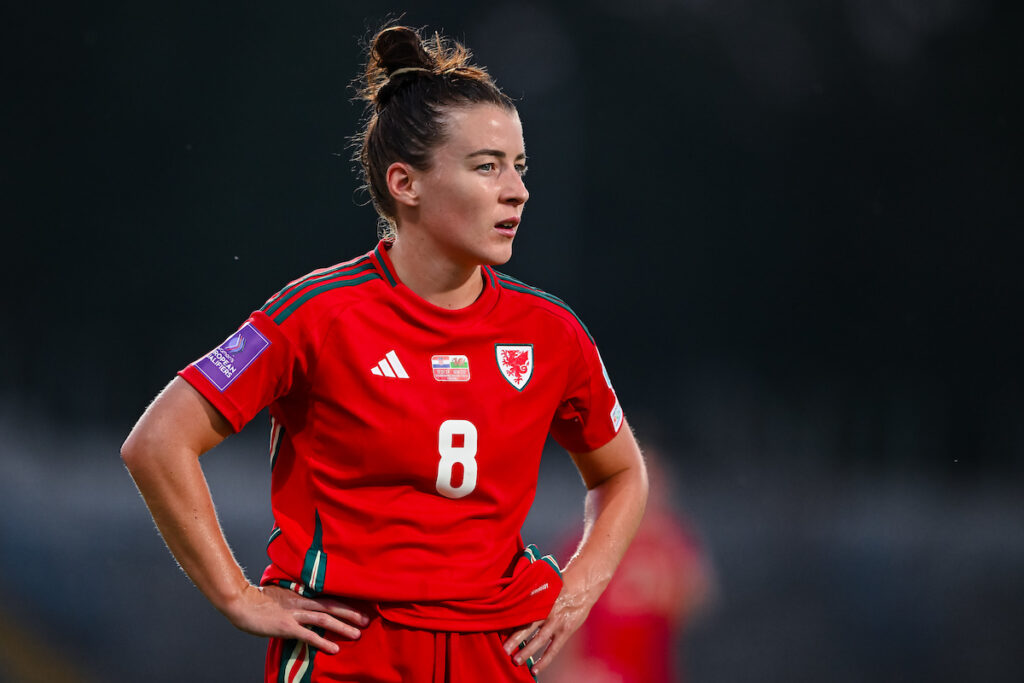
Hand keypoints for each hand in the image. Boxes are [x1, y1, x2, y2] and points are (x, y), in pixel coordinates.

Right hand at [222, 583, 370, 653]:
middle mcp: (301, 602)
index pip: (328, 597)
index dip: (345, 602)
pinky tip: (333, 649)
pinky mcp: (286, 627)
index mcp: (302, 594)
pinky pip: (308, 635)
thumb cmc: (260, 599)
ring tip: (357, 634)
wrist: (242, 603)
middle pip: (331, 605)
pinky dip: (322, 641)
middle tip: (366, 620)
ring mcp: (294, 614)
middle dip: (350, 613)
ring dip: (342, 627)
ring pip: (324, 619)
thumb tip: (309, 602)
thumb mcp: (283, 594)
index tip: (360, 606)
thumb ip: (298, 598)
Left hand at [502, 572, 595, 676]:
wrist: (582, 587)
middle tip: (504, 649)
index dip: (510, 621)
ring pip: (539, 639)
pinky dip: (544, 660)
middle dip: (515, 639)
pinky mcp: (565, 631)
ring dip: (527, 651)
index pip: (521, 611)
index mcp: (539, 599)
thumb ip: (531, 597)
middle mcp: (546, 611)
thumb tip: (512, 604)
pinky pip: (553, 649)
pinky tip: (535, 670)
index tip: (497, 629)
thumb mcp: (543, 587)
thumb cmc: (559, 586)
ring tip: (515, 661)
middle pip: (527, 626)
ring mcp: (556, 622)